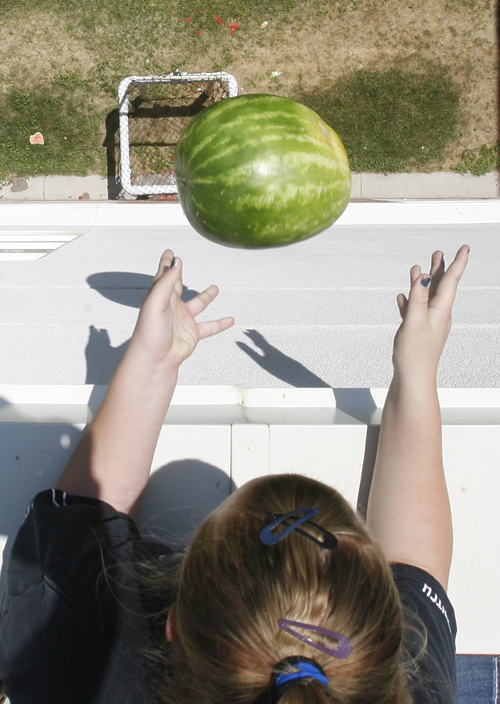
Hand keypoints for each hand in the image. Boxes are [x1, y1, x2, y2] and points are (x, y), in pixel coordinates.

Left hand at [128, 250, 233, 369]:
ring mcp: (183, 320)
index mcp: (161, 298)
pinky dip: (220, 324)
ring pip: (198, 305)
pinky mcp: (193, 334)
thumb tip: (177, 261)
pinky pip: (210, 327)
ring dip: (206, 297)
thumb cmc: (150, 332)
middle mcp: (172, 307)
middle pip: (177, 286)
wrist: (156, 359)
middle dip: (178, 274)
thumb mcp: (156, 303)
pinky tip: (231, 321)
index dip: (167, 264)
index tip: (170, 252)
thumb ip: (166, 283)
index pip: (164, 276)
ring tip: (216, 288)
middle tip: (181, 261)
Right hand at [392, 244, 468, 383]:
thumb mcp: (415, 322)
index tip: (465, 248)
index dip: (458, 263)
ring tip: (419, 270)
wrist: (413, 379)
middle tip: (439, 253)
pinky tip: (402, 298)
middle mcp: (438, 315)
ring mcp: (428, 324)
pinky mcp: (418, 332)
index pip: (451, 281)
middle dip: (440, 269)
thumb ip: (418, 298)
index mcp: (440, 311)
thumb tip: (425, 277)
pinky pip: (416, 311)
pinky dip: (410, 301)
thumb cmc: (415, 354)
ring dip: (424, 283)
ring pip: (427, 297)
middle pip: (441, 287)